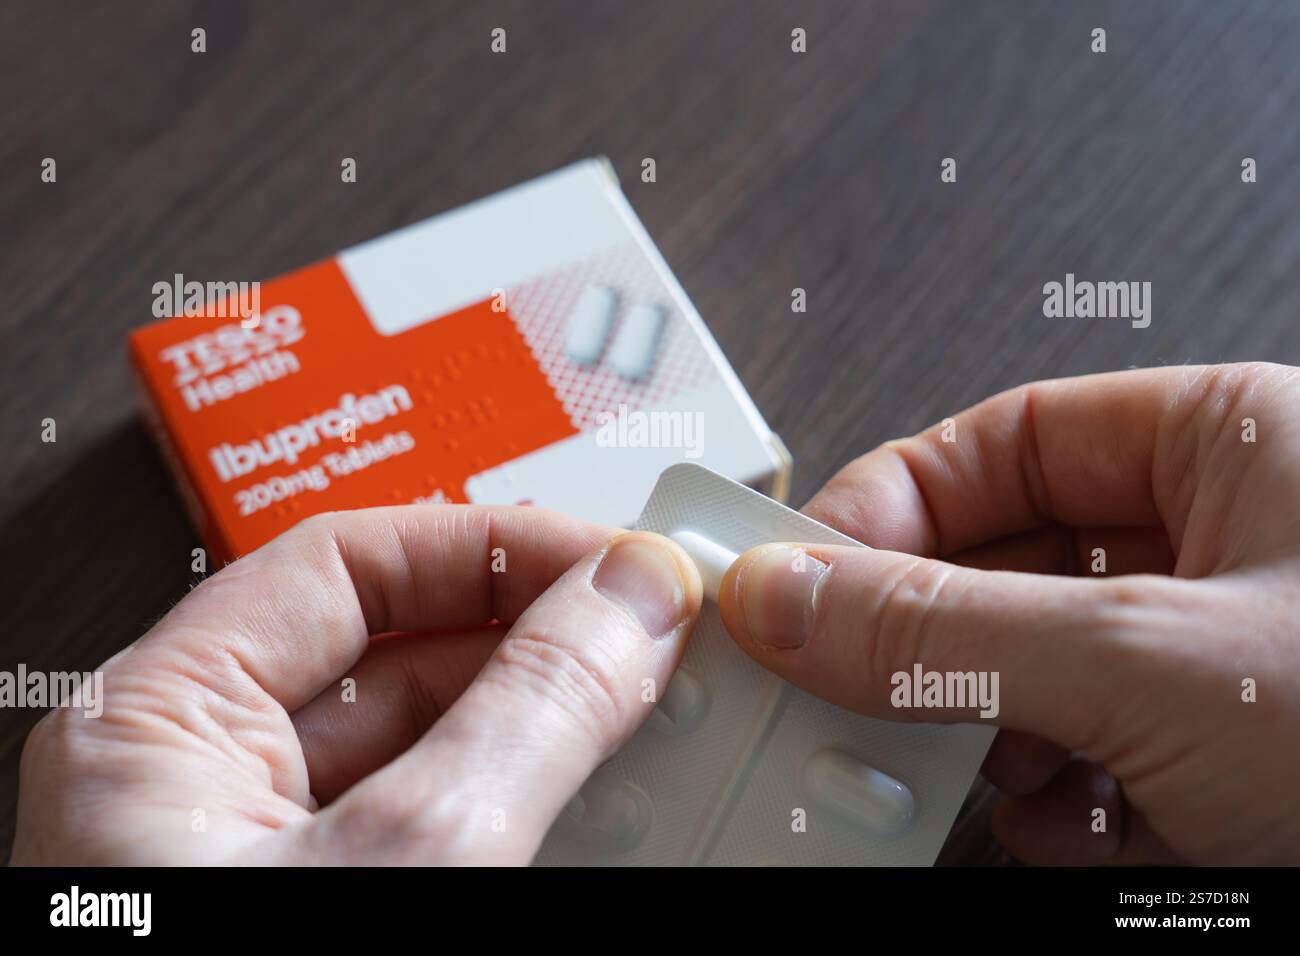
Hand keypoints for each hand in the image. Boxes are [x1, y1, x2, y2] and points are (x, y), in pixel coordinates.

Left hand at [12, 507, 700, 863]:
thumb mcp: (412, 864)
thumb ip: (533, 713)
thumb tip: (627, 604)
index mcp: (160, 731)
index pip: (347, 566)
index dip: (492, 545)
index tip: (611, 562)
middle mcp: (207, 787)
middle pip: (403, 656)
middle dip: (542, 643)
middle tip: (655, 642)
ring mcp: (271, 866)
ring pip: (440, 748)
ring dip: (557, 734)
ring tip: (656, 728)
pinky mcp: (331, 915)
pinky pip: (450, 832)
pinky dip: (540, 817)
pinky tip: (616, 820)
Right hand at [718, 362, 1299, 864]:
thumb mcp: (1156, 662)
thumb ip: (946, 627)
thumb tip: (791, 593)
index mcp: (1228, 448)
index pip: (1001, 444)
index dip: (890, 503)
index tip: (802, 572)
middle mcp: (1222, 549)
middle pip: (1004, 565)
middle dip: (921, 638)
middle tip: (836, 684)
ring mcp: (1220, 670)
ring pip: (1034, 676)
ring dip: (980, 736)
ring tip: (948, 772)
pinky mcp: (1223, 773)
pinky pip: (1085, 767)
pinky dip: (1047, 807)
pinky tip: (1060, 831)